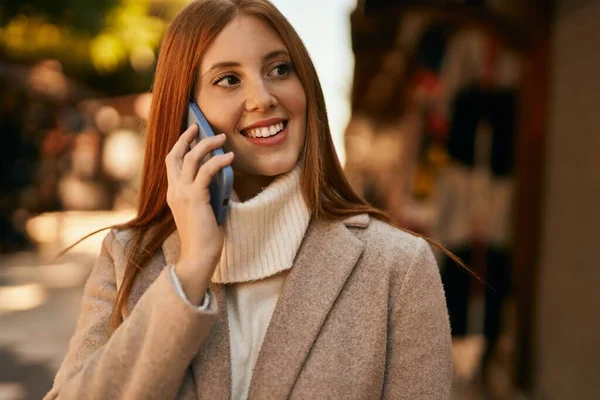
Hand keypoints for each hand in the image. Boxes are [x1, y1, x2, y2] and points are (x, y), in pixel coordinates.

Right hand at [165, 124, 233, 302]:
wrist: (199, 257)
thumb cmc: (204, 237)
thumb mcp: (203, 209)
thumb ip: (205, 193)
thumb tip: (219, 176)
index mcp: (174, 194)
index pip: (172, 163)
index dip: (180, 146)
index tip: (191, 133)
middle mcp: (174, 191)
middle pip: (176, 155)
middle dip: (187, 138)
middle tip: (200, 126)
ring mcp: (182, 194)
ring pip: (191, 159)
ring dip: (207, 144)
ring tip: (221, 137)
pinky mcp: (195, 198)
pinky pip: (207, 172)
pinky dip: (218, 161)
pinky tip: (229, 157)